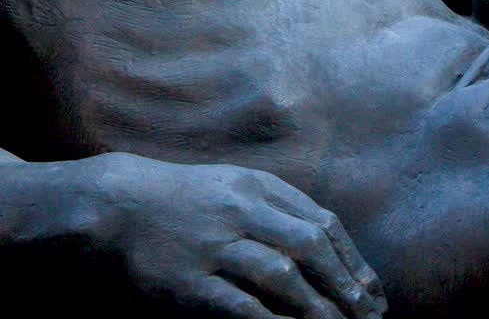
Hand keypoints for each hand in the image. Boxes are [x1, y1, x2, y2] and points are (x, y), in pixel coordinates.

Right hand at [84, 154, 386, 318]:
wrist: (114, 204)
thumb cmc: (188, 199)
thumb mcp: (238, 185)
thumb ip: (283, 206)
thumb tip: (331, 242)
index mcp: (258, 187)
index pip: (322, 224)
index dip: (352, 261)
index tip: (372, 291)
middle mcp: (240, 211)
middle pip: (309, 247)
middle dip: (344, 285)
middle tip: (367, 316)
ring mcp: (212, 246)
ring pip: (279, 275)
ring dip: (316, 306)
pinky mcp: (185, 282)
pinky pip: (238, 304)